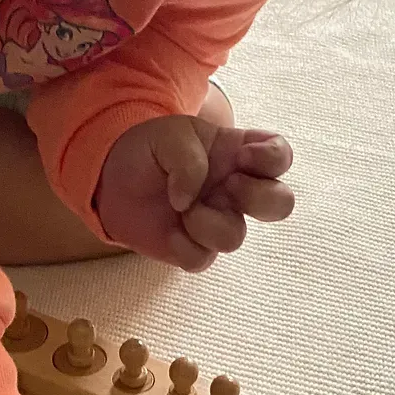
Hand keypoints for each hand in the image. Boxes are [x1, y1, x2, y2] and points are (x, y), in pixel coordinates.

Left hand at [95, 114, 293, 271]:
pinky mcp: (194, 249)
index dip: (273, 159)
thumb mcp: (168, 135)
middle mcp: (236, 191)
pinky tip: (169, 232)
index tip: (242, 157)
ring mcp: (217, 222)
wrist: (112, 179)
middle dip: (257, 197)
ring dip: (205, 223)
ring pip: (235, 237)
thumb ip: (188, 159)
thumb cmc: (151, 150)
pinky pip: (202, 259)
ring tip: (182, 209)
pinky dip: (183, 247)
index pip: (280, 156)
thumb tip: (190, 200)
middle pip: (281, 204)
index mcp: (239, 154)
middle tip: (228, 186)